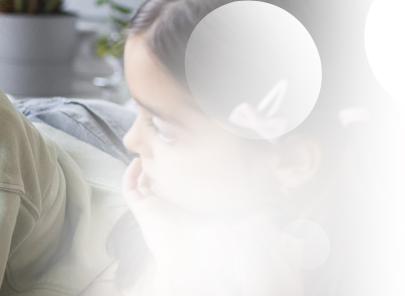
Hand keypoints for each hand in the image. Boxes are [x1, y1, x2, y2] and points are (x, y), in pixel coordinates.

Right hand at [122, 158, 299, 295]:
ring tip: (150, 149)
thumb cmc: (208, 243)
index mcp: (185, 210)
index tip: (184, 156)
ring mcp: (151, 209)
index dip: (177, 172)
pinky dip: (131, 174)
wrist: (189, 257)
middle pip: (158, 183)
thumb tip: (274, 208)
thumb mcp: (233, 222)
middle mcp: (167, 208)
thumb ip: (250, 216)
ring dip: (145, 166)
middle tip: (162, 147)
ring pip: (141, 183)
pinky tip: (140, 161)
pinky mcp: (141, 210)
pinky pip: (130, 189)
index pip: (178, 188)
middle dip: (159, 165)